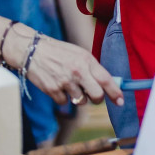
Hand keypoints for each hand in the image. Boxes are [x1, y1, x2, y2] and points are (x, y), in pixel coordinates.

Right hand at [5, 28, 123, 106]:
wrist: (33, 51)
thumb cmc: (60, 52)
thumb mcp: (80, 54)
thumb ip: (93, 68)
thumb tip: (107, 84)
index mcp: (87, 61)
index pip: (106, 80)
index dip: (115, 92)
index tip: (120, 101)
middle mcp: (78, 72)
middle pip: (96, 95)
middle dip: (98, 99)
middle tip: (94, 96)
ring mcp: (64, 82)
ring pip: (81, 102)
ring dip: (79, 98)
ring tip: (71, 85)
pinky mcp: (52, 90)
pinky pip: (65, 103)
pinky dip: (64, 98)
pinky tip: (59, 86)